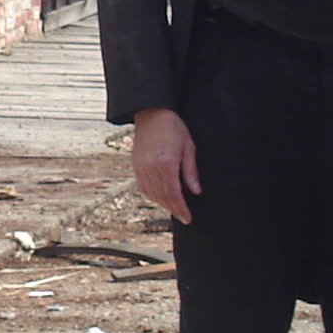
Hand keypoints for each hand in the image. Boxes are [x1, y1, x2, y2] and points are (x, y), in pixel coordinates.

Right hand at [130, 107, 199, 225]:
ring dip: (162, 204)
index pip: (174, 193)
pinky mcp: (136, 165)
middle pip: (162, 196)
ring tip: (174, 209)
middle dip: (173, 209)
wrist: (151, 113)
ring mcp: (141, 167)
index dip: (181, 208)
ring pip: (151, 194)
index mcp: (166, 163)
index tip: (187, 218)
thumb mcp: (188, 147)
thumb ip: (190, 171)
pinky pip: (142, 187)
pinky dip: (151, 196)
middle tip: (183, 217)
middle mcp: (151, 167)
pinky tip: (160, 198)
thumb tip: (196, 191)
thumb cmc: (173, 127)